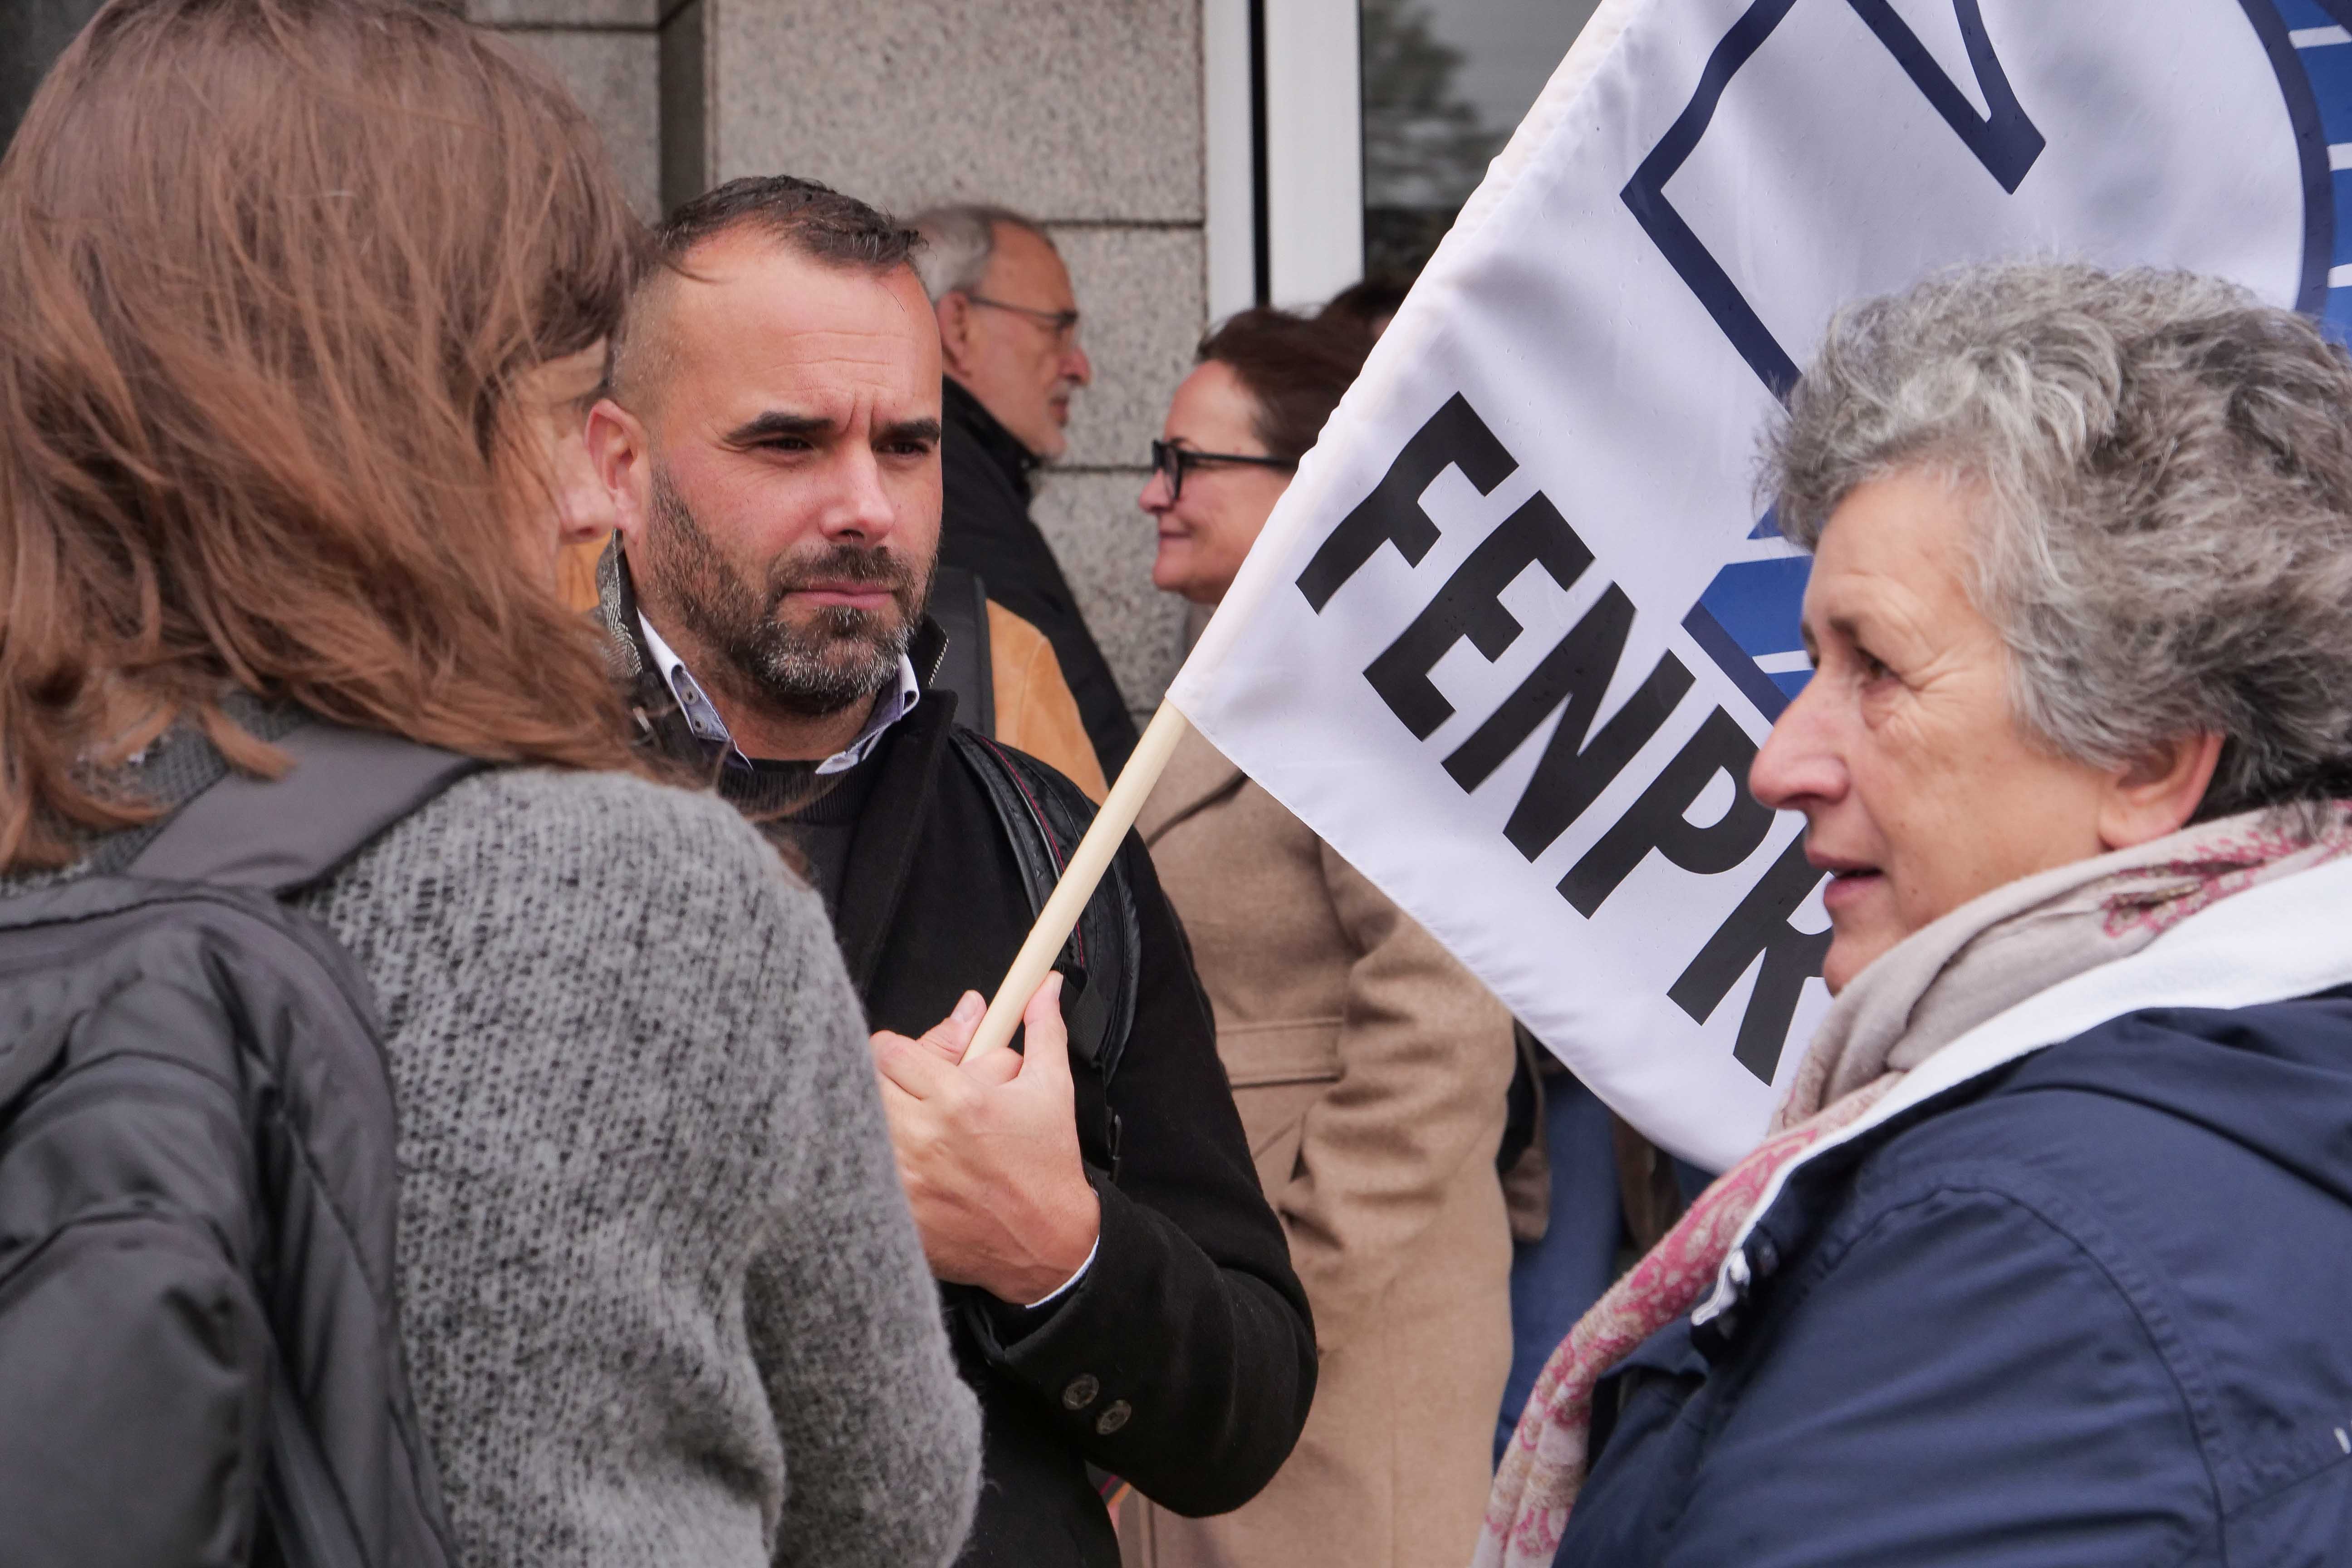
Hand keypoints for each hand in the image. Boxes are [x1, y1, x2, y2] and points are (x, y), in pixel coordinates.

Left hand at [872, 975, 1101, 1304]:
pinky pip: (861, 1176)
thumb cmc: (1048, 1166)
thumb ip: (1042, 1029)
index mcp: (959, 1099)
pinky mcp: (896, 1215)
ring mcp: (905, 1181)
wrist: (1050, 1245)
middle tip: (907, 1093)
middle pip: (864, 1084)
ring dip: (879, 1122)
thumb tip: (1045, 986)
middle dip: (885, 1082)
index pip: (888, 1050)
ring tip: (908, 1130)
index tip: (911, 1060)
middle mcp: (924, 1138)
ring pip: (858, 1128)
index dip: (898, 1050)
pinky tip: (905, 1168)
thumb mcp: (1052, 1088)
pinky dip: (873, 1167)